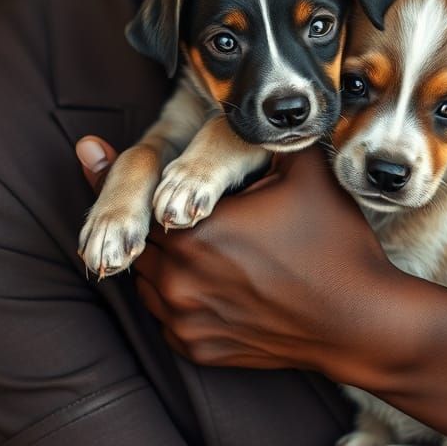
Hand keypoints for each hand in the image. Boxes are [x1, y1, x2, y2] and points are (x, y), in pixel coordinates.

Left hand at [75, 137, 398, 376]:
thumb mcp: (304, 172)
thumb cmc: (333, 242)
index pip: (139, 198)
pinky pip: (165, 315)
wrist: (359, 322)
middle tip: (144, 196)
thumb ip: (266, 132)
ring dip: (156, 254)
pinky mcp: (199, 349)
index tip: (88, 148)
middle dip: (145, 217)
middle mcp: (180, 280)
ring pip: (147, 278)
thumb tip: (256, 96)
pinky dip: (170, 292)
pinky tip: (197, 272)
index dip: (121, 172)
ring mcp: (187, 320)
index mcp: (197, 233)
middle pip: (140, 238)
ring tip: (177, 232)